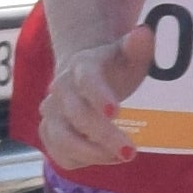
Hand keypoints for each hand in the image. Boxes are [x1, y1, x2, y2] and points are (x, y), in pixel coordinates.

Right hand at [33, 32, 137, 172]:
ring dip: (90, 152)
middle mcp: (61, 92)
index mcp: (81, 68)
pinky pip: (58, 152)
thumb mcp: (128, 54)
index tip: (115, 113)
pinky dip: (80, 160)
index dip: (98, 96)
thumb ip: (137, 46)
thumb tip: (143, 32)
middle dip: (102, 135)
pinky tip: (105, 158)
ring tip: (122, 158)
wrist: (84, 74)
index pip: (86, 81)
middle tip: (131, 152)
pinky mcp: (50, 133)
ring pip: (61, 138)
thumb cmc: (114, 66)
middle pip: (76, 116)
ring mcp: (51, 114)